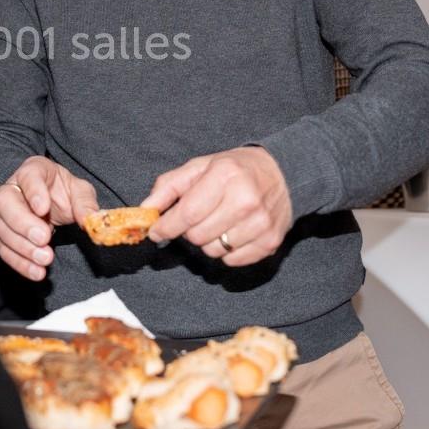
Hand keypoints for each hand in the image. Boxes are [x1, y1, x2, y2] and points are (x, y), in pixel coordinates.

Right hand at [0, 156, 98, 280]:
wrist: (50, 203)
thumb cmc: (63, 192)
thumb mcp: (80, 191)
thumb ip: (85, 203)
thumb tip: (90, 221)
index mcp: (33, 171)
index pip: (28, 176)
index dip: (34, 192)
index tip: (43, 209)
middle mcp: (13, 189)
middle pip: (5, 201)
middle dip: (23, 223)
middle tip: (44, 238)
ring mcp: (4, 214)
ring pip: (2, 228)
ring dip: (23, 247)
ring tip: (45, 258)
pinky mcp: (3, 235)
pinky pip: (4, 249)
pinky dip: (19, 263)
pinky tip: (36, 271)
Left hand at [142, 147, 292, 266]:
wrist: (282, 173)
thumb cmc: (235, 170)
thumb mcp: (199, 167)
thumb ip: (169, 187)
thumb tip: (146, 210)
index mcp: (226, 175)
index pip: (187, 213)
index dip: (166, 226)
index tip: (155, 231)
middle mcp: (246, 200)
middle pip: (197, 235)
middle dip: (189, 230)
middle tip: (198, 217)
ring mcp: (261, 223)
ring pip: (213, 251)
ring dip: (208, 241)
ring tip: (218, 221)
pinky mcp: (270, 242)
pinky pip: (232, 260)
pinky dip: (226, 251)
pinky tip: (233, 231)